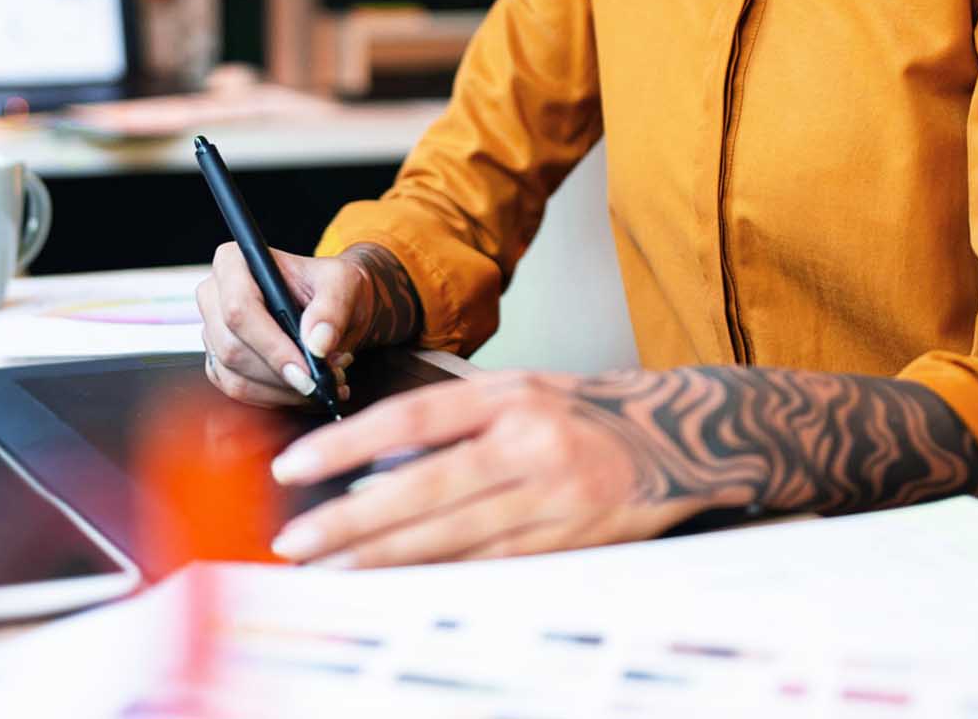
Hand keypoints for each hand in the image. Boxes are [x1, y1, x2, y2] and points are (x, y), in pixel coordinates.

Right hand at [195, 241, 421, 407]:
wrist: (332, 306)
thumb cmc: (333, 286)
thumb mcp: (344, 284)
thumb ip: (332, 308)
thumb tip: (316, 344)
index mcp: (234, 262)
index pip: (239, 308)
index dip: (271, 345)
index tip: (307, 371)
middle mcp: (214, 295)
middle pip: (232, 348)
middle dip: (282, 374)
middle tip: (325, 380)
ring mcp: (212, 331)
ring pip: (235, 376)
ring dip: (283, 391)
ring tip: (324, 383)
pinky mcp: (219, 362)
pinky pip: (239, 391)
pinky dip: (275, 398)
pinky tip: (305, 390)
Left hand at [262, 370, 745, 566]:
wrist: (681, 438)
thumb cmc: (585, 411)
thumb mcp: (521, 390)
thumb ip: (456, 419)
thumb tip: (372, 460)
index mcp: (508, 395)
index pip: (411, 417)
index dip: (347, 444)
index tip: (296, 467)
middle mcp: (527, 442)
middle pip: (422, 487)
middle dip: (351, 521)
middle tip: (295, 542)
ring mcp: (552, 495)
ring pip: (452, 536)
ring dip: (383, 559)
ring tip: (328, 571)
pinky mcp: (570, 541)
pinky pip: (491, 565)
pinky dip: (440, 577)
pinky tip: (398, 586)